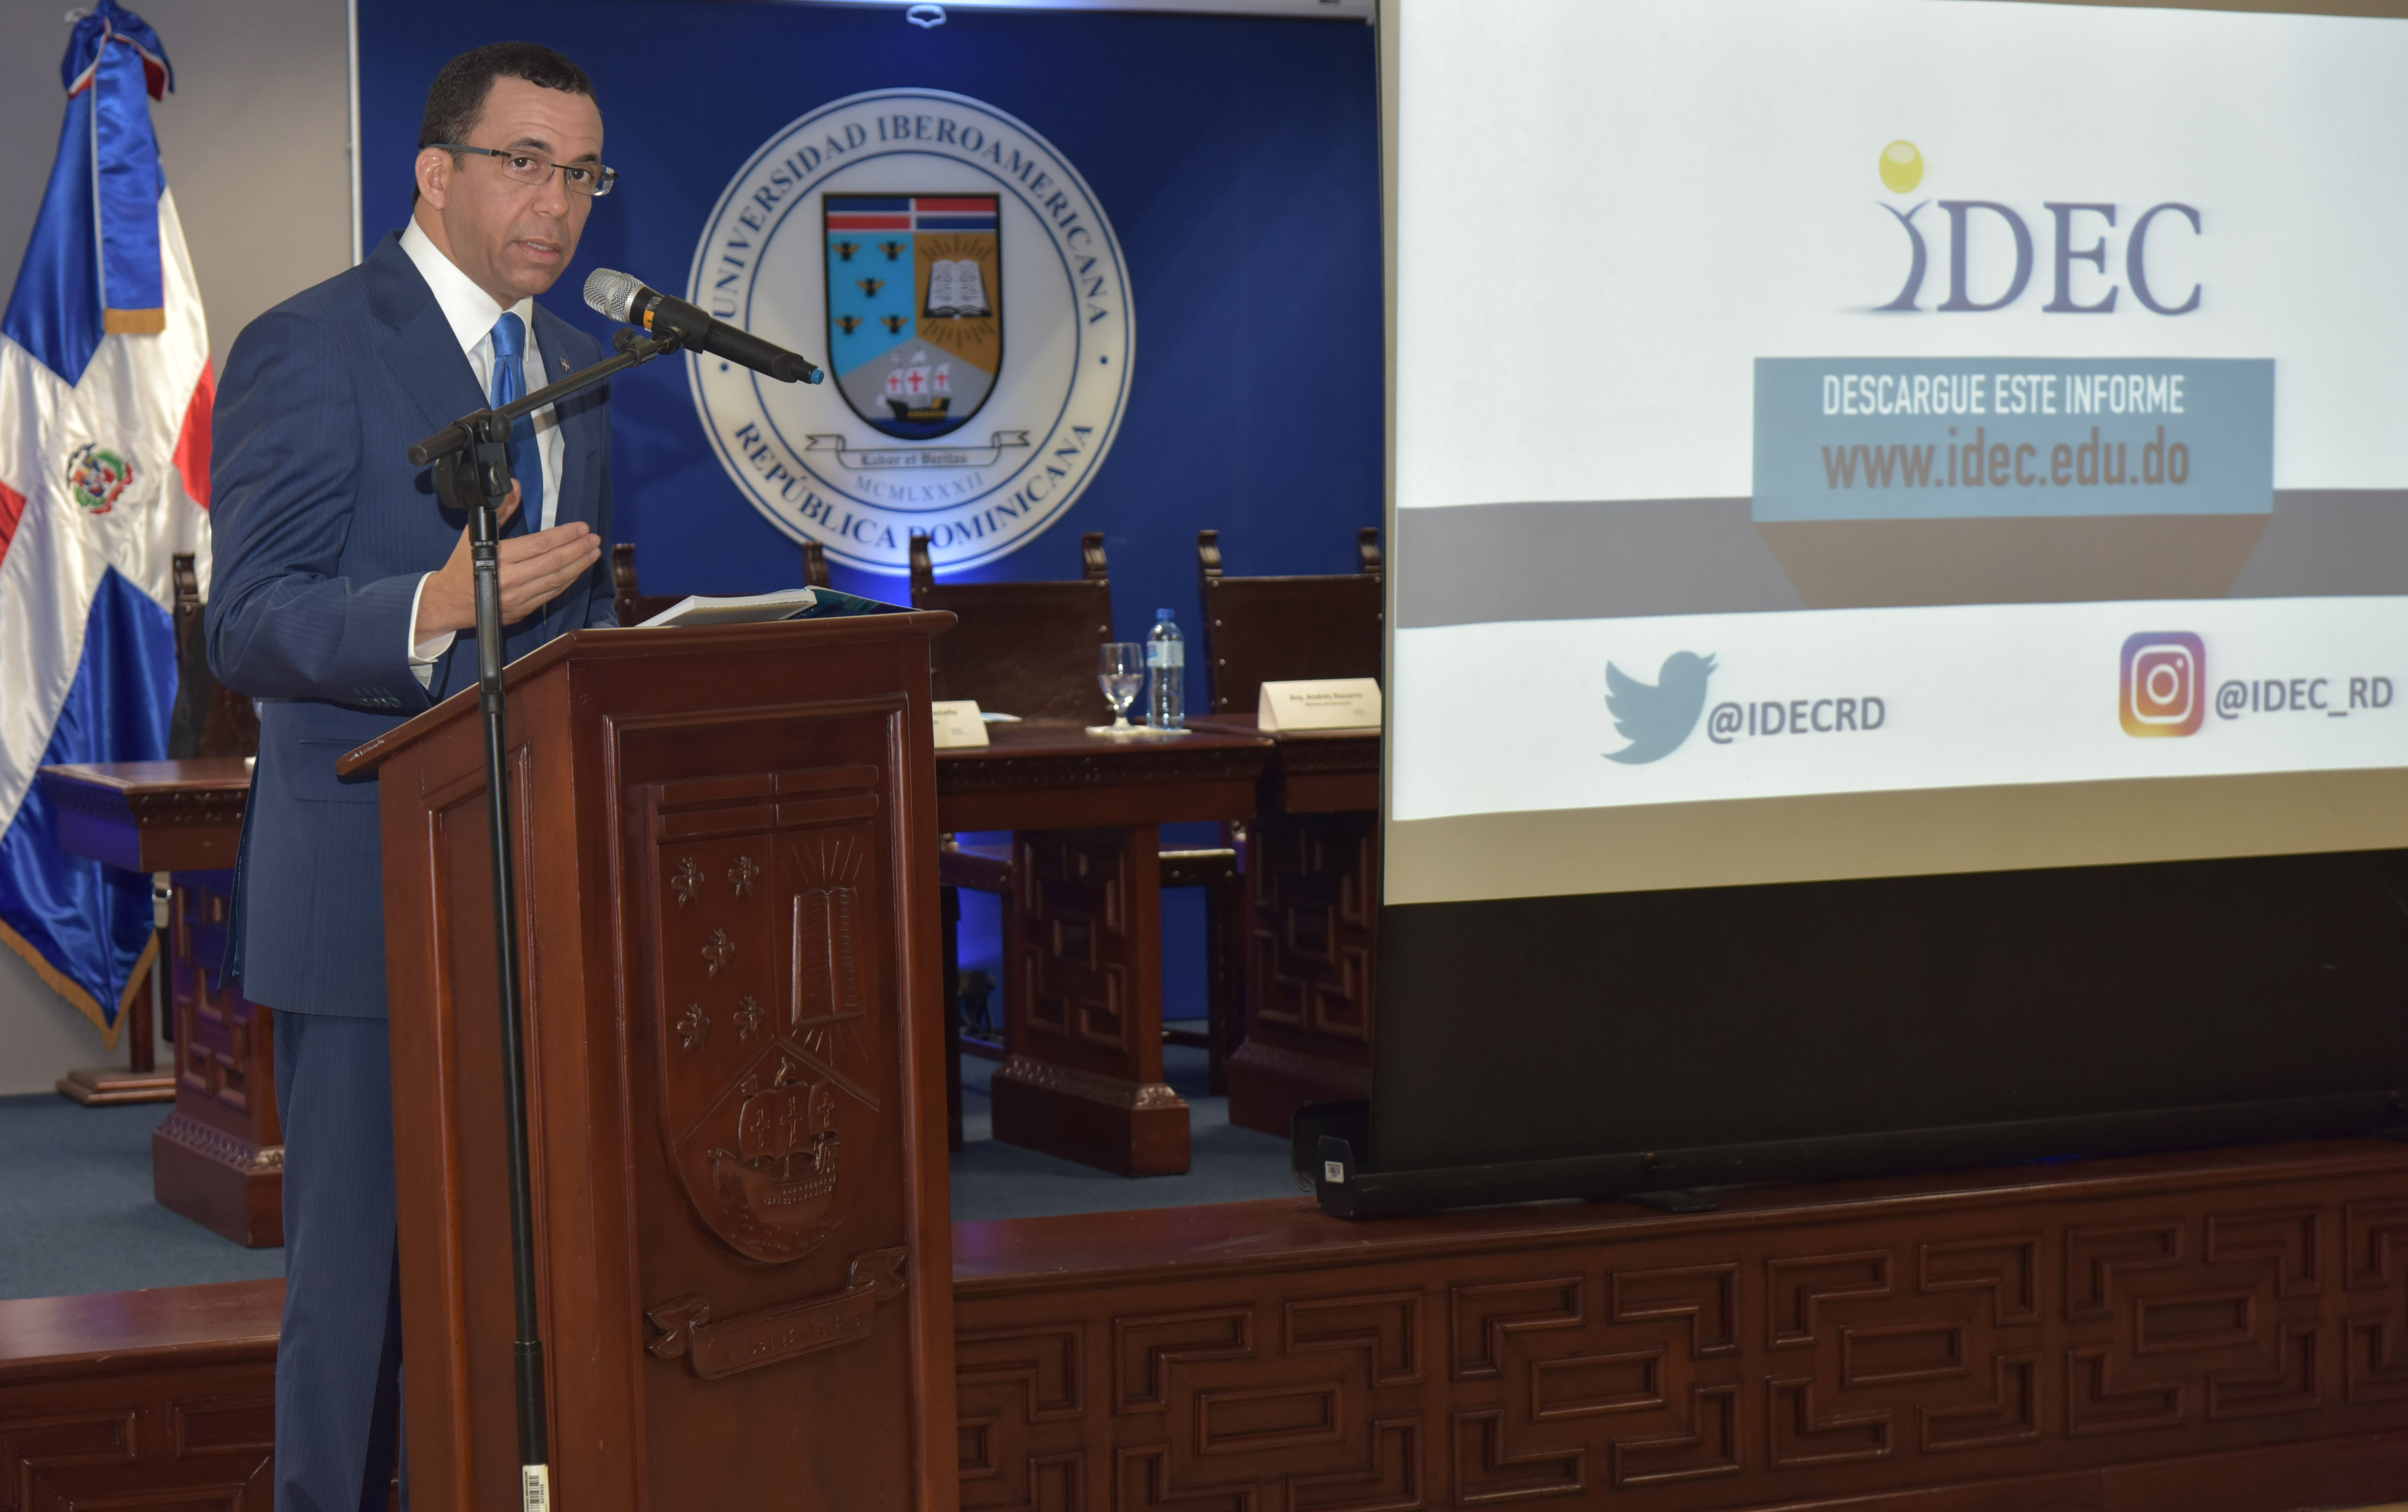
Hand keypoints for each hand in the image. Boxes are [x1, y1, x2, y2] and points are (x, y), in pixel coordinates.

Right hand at [415, 484, 601, 639]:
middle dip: (578, 549)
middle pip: (554, 562)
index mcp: (500, 557)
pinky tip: (578, 570)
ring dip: (579, 565)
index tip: (581, 527)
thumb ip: (500, 510)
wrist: (449, 602)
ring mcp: (519, 598)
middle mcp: (511, 579)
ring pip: (557, 580)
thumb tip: (516, 486)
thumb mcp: (475, 534)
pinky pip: (552, 594)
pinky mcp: (523, 611)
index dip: (565, 535)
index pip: (541, 544)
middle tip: (594, 538)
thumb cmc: (462, 565)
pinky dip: (568, 581)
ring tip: (593, 552)